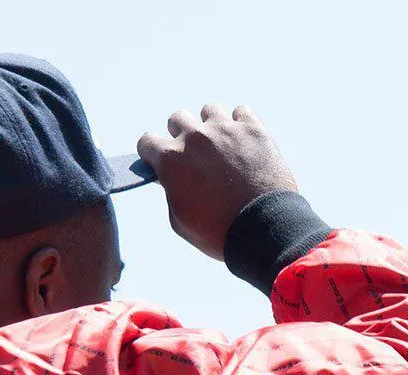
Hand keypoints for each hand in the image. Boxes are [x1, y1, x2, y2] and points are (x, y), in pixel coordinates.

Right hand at [136, 104, 298, 259]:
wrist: (261, 227)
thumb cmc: (216, 231)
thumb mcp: (180, 219)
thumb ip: (171, 190)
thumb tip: (170, 177)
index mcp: (171, 160)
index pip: (147, 141)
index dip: (151, 152)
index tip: (159, 160)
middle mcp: (195, 137)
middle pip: (178, 119)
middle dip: (180, 134)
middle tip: (192, 153)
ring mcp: (225, 129)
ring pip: (209, 110)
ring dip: (210, 125)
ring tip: (221, 145)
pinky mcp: (252, 128)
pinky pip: (241, 112)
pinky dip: (239, 125)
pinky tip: (243, 143)